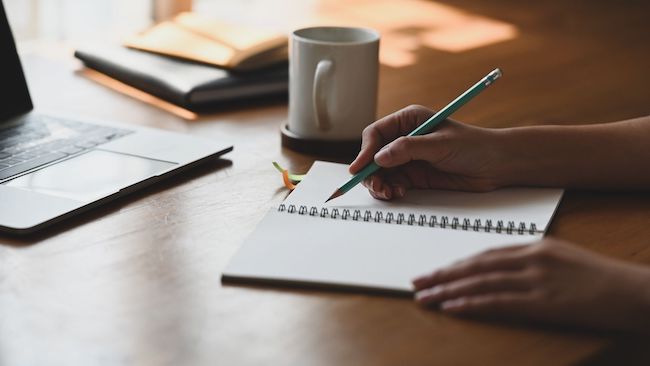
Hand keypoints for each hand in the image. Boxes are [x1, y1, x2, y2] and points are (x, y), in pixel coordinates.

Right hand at [350, 105, 509, 199]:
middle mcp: (404, 138)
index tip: (360, 168)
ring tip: (387, 193)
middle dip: (369, 172)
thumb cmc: (473, 146)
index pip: (376, 134)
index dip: (365, 151)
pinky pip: (392, 183)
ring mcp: (407, 159)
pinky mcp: (414, 176)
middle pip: (372, 155)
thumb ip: (408, 149)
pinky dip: (389, 190)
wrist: (496, 165)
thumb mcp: (440, 144)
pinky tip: (397, 194)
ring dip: (378, 184)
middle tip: (376, 187)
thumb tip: (379, 158)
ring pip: (379, 172)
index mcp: (408, 120)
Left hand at [412, 238, 649, 332]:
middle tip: (416, 282)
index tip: (435, 271)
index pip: (484, 253)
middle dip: (442, 275)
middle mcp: (530, 259)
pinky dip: (470, 304)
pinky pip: (497, 302)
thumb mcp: (561, 258)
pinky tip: (451, 307)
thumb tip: (498, 268)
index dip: (456, 263)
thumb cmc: (598, 277)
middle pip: (475, 266)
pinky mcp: (543, 302)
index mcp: (534, 246)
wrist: (632, 291)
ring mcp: (536, 280)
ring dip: (448, 291)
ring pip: (480, 283)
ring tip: (424, 298)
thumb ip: (529, 260)